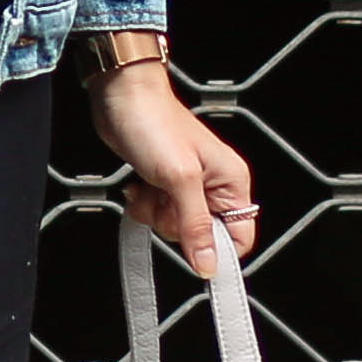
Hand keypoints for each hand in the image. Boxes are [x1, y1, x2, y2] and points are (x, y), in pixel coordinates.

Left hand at [94, 59, 258, 269]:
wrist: (121, 97)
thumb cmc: (154, 123)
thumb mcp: (179, 179)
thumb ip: (194, 224)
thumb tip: (208, 264)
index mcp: (232, 182)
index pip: (239, 237)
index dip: (217, 250)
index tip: (193, 249)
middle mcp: (214, 185)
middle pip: (201, 235)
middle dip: (175, 224)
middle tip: (165, 198)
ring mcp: (188, 185)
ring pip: (174, 226)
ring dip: (154, 212)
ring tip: (150, 186)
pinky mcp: (163, 183)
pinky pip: (156, 212)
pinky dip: (143, 204)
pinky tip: (140, 184)